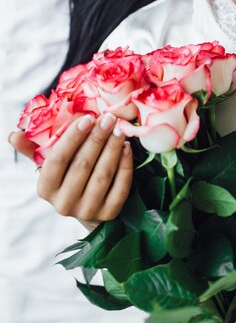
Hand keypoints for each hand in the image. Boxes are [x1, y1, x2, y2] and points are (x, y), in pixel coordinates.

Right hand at [8, 113, 132, 225]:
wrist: (88, 206)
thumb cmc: (67, 176)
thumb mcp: (50, 164)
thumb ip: (33, 149)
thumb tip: (13, 135)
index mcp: (45, 188)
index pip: (58, 160)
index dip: (73, 138)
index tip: (87, 118)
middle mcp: (64, 203)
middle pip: (82, 165)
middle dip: (97, 139)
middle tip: (109, 119)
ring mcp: (87, 210)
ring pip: (102, 175)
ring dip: (112, 149)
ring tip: (119, 130)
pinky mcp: (109, 214)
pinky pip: (120, 187)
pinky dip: (125, 166)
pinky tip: (127, 148)